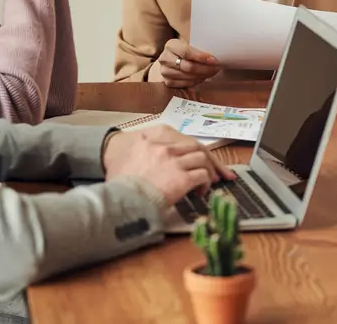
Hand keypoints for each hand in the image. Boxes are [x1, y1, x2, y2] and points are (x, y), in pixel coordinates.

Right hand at [103, 124, 235, 204]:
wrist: (118, 197)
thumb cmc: (118, 181)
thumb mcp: (126, 158)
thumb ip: (143, 154)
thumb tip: (151, 164)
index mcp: (154, 138)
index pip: (183, 139)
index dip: (194, 150)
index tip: (201, 157)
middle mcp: (166, 146)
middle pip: (197, 147)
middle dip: (210, 159)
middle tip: (219, 171)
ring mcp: (175, 161)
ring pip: (203, 159)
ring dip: (209, 171)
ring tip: (209, 182)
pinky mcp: (182, 177)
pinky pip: (202, 176)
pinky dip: (205, 183)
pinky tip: (201, 191)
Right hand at [150, 38, 220, 87]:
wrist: (171, 59)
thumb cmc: (185, 50)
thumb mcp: (190, 44)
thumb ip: (199, 47)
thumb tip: (216, 55)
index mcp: (171, 45)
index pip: (186, 52)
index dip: (201, 57)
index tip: (213, 60)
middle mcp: (165, 58)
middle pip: (188, 67)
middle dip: (205, 69)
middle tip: (216, 68)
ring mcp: (164, 71)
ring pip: (187, 76)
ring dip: (202, 76)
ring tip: (211, 73)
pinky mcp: (167, 82)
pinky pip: (184, 84)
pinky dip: (196, 81)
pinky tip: (202, 77)